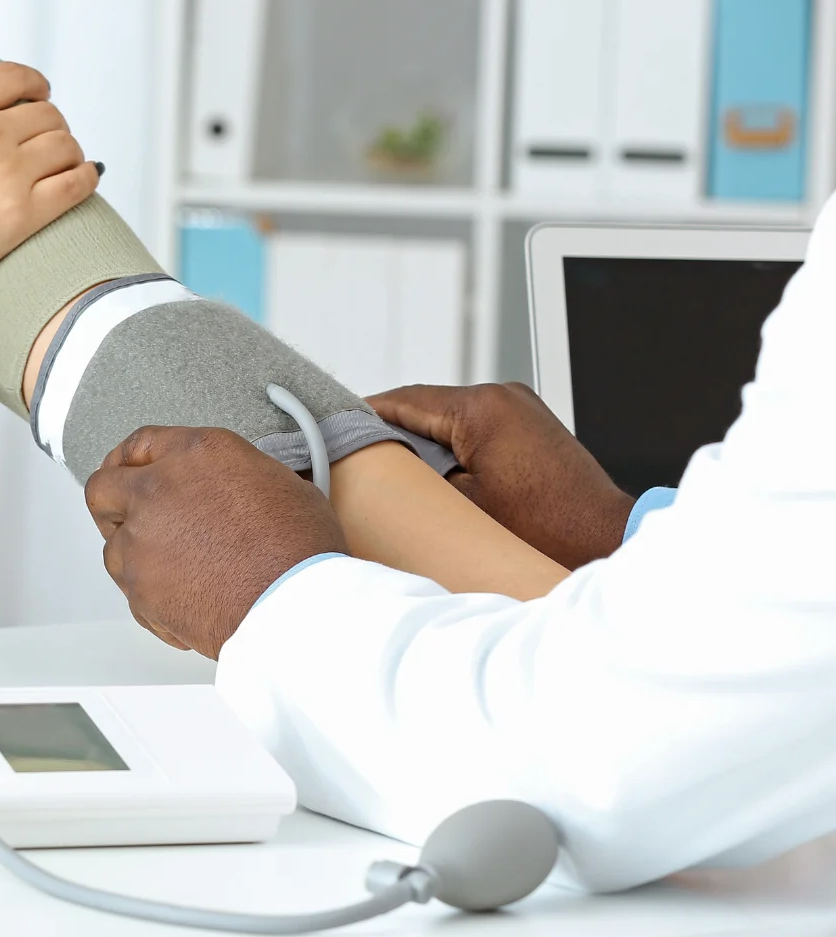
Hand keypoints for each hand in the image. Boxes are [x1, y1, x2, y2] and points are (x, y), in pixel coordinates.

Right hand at [0, 54, 100, 302]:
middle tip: (45, 136)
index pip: (14, 78)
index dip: (33, 83)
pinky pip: (75, 185)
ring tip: (63, 159)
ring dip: (68, 148)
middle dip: (49, 120)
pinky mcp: (23, 215)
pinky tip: (85, 177)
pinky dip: (86, 176)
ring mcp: (9, 173)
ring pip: (65, 144)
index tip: (38, 93)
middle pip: (45, 112)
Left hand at [84, 426, 347, 659]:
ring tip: (180, 570)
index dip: (131, 461)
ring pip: (114, 547)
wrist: (292, 605)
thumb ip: (233, 477)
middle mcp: (156, 491)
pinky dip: (154, 599)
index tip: (128, 473)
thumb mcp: (277, 483)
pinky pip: (133, 594)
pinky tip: (187, 599)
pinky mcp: (138, 589)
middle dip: (113, 505)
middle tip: (132, 519)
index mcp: (194, 454)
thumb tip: (229, 490)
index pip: (141, 445)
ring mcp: (140, 542)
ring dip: (138, 557)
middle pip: (103, 489)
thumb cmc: (298, 549)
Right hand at [368, 383, 633, 568]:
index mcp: (481, 407)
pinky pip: (472, 426)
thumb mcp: (460, 505)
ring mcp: (519, 408)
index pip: (402, 399)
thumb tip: (377, 471)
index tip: (332, 427)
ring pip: (447, 416)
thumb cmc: (546, 528)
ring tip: (390, 471)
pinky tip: (432, 474)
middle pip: (423, 405)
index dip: (361, 414)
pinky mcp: (528, 426)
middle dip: (388, 431)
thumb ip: (414, 479)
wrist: (603, 540)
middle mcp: (502, 396)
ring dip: (420, 440)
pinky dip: (448, 445)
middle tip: (353, 457)